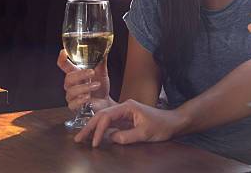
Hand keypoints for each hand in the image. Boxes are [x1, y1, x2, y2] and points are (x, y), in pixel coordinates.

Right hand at [57, 49, 114, 111]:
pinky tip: (88, 97)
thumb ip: (101, 63)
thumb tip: (104, 51)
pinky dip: (81, 100)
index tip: (63, 52)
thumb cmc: (100, 87)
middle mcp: (71, 84)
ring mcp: (71, 96)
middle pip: (69, 77)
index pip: (65, 66)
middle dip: (80, 74)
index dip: (62, 59)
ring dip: (85, 87)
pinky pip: (73, 103)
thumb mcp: (102, 73)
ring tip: (97, 85)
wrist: (105, 103)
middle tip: (92, 72)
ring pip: (72, 90)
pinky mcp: (74, 107)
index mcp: (76, 74)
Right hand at [74, 99, 190, 146]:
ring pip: (105, 120)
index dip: (98, 130)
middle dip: (89, 127)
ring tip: (82, 138)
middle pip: (102, 116)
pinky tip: (95, 137)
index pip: (107, 117)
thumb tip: (110, 138)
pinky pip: (111, 125)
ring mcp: (125, 114)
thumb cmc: (162, 125)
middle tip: (78, 138)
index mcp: (128, 107)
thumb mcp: (145, 133)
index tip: (94, 143)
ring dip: (93, 128)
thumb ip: (127, 136)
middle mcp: (124, 108)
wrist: (173, 123)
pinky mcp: (127, 120)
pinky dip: (102, 131)